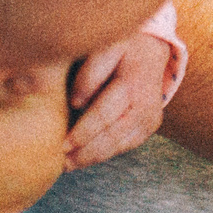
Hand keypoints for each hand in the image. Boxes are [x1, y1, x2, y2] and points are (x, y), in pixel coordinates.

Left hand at [65, 30, 179, 167]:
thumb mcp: (105, 47)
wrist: (153, 49)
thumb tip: (76, 102)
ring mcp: (151, 118)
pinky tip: (85, 158)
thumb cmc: (122, 46)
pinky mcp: (150, 126)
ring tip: (68, 165)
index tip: (61, 145)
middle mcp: (147, 106)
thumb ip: (91, 73)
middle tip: (60, 165)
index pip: (104, 115)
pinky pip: (126, 145)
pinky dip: (105, 153)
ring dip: (93, 158)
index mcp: (134, 85)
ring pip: (119, 146)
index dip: (82, 133)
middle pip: (112, 137)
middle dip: (85, 154)